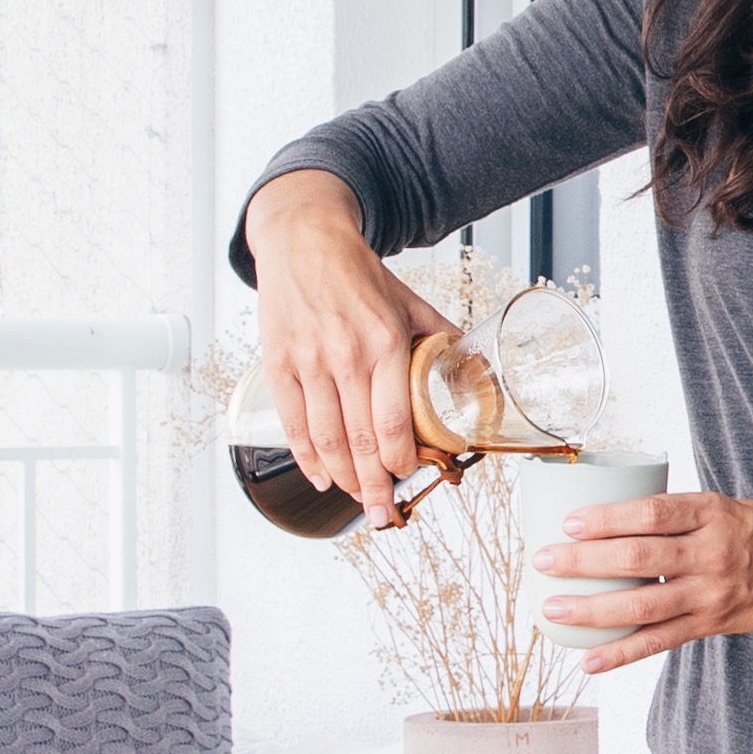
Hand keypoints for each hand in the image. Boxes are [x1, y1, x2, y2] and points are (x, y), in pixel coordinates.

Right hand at [241, 173, 453, 521]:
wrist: (304, 239)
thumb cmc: (358, 272)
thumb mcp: (409, 300)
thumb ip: (440, 337)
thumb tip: (474, 371)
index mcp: (385, 341)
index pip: (393, 419)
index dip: (400, 458)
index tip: (407, 473)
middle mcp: (346, 355)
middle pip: (360, 439)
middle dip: (374, 486)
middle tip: (384, 514)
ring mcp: (308, 361)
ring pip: (326, 438)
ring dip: (343, 478)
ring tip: (357, 501)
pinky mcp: (278, 363)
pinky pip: (293, 422)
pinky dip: (306, 457)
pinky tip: (321, 477)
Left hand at [535, 492, 752, 672]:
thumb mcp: (724, 505)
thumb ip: (676, 515)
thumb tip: (611, 519)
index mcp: (712, 513)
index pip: (652, 513)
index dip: (607, 518)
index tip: (569, 522)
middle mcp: (711, 553)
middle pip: (638, 557)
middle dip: (584, 561)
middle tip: (543, 561)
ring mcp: (711, 593)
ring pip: (643, 604)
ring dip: (592, 609)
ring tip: (552, 610)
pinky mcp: (711, 624)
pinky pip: (660, 642)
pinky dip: (622, 654)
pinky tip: (590, 662)